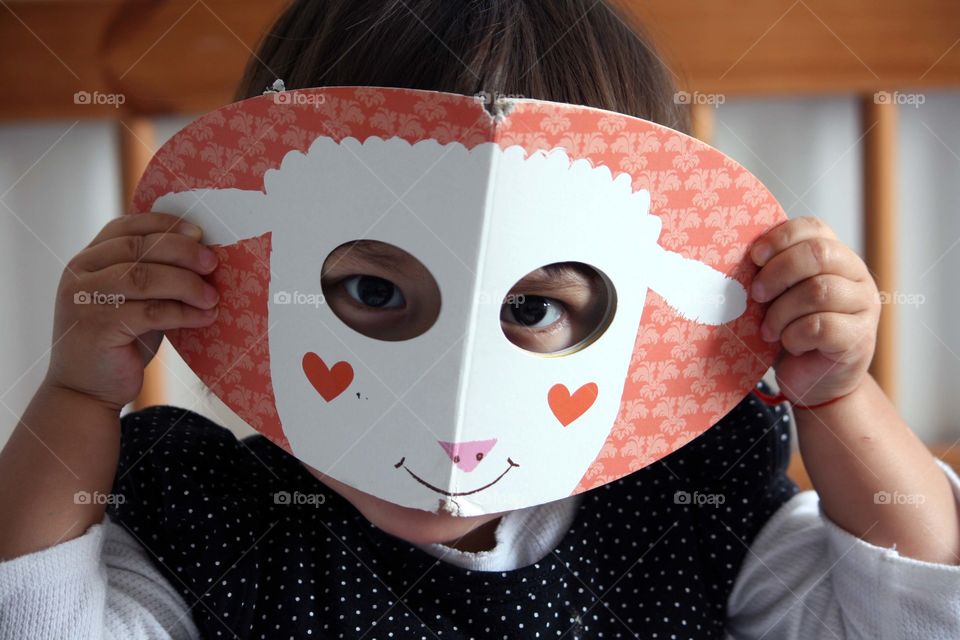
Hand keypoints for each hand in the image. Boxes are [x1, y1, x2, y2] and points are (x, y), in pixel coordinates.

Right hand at [44, 212, 219, 411]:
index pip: (126, 226)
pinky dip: (184, 312)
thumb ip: (153, 273)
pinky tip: (206, 316)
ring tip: (212, 296)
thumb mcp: (133, 300)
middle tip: (212, 264)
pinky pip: (151, 311)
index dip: (165, 224)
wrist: (86, 390)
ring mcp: (85, 299)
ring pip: (144, 276)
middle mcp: (80, 274)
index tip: (199, 232)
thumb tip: (203, 253)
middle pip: (139, 248)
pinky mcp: (98, 327)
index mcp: (88, 259)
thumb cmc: (119, 341)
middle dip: (182, 251)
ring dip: (186, 284)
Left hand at [749, 216, 880, 405]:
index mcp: (835, 256)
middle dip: (777, 274)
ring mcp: (864, 306)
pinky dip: (794, 335)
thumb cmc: (790, 331)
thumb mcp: (778, 296)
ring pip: (818, 291)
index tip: (754, 257)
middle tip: (756, 295)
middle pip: (818, 254)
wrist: (813, 380)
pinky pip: (821, 326)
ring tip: (769, 330)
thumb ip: (771, 272)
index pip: (814, 228)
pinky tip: (789, 344)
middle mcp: (856, 275)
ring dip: (781, 312)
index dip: (781, 238)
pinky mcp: (860, 337)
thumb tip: (734, 256)